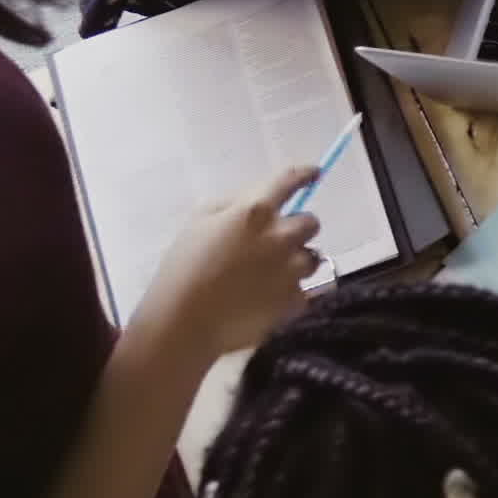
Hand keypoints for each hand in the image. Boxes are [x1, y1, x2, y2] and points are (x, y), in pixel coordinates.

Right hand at [133, 173, 325, 361]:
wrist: (184, 323)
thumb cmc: (183, 268)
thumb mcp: (198, 222)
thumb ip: (233, 205)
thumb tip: (257, 199)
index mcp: (255, 211)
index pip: (290, 181)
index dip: (305, 174)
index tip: (314, 174)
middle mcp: (281, 237)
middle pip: (311, 222)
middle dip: (296, 228)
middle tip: (274, 241)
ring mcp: (292, 271)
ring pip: (312, 257)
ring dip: (296, 261)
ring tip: (267, 275)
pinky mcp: (295, 300)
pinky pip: (303, 290)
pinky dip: (289, 292)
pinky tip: (265, 298)